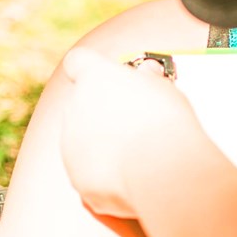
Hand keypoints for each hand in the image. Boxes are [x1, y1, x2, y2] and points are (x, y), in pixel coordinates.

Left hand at [58, 48, 198, 217]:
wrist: (160, 168)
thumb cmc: (165, 123)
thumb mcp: (164, 87)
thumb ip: (148, 78)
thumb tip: (147, 72)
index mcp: (93, 77)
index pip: (78, 61)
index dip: (89, 69)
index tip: (105, 78)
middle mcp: (74, 106)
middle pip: (82, 104)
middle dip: (103, 111)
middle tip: (135, 121)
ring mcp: (71, 142)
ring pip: (82, 140)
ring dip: (103, 144)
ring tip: (138, 153)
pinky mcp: (77, 175)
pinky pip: (88, 172)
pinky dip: (106, 175)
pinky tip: (132, 175)